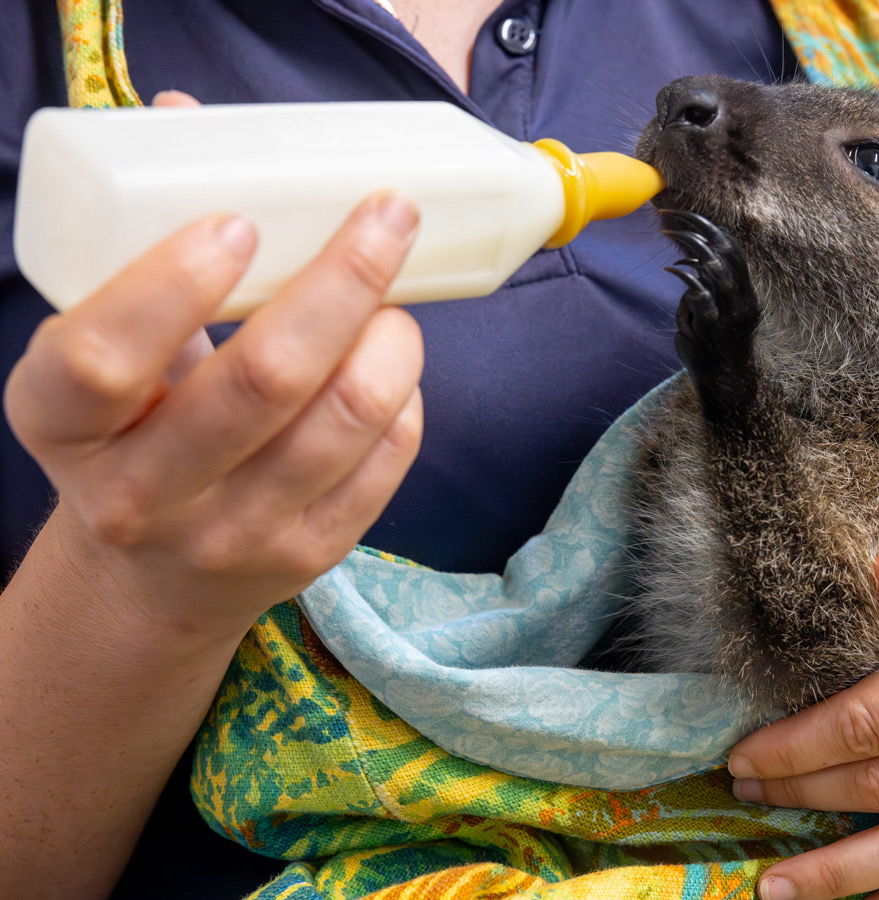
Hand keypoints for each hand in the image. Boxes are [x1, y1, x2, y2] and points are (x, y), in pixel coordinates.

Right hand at [4, 91, 424, 634]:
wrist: (155, 576)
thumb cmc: (133, 435)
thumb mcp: (104, 357)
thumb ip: (144, 251)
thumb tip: (189, 115)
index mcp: (63, 427)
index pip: (101, 358)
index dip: (172, 283)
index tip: (239, 222)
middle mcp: (142, 494)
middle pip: (263, 381)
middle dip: (342, 279)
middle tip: (388, 215)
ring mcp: (234, 534)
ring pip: (345, 418)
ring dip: (390, 337)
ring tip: (392, 297)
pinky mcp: (312, 553)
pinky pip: (388, 457)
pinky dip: (405, 392)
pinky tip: (390, 363)